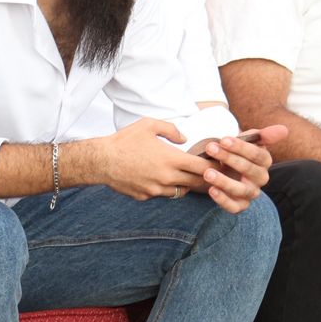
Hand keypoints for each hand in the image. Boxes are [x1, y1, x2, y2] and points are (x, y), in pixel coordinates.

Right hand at [91, 118, 211, 202]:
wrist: (101, 161)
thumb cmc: (125, 140)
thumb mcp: (149, 125)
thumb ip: (171, 130)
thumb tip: (185, 139)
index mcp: (171, 159)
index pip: (202, 168)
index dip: (213, 167)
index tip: (219, 164)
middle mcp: (166, 178)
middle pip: (196, 183)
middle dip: (205, 179)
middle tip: (210, 174)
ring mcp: (156, 190)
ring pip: (180, 191)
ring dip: (185, 184)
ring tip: (185, 176)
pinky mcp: (146, 197)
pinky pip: (162, 194)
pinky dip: (166, 188)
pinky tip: (160, 179)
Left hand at [196, 126, 285, 213]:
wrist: (226, 169)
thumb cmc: (238, 152)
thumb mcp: (249, 141)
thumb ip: (263, 135)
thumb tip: (284, 129)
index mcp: (265, 161)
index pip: (257, 154)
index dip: (241, 147)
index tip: (223, 139)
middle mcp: (261, 178)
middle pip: (248, 169)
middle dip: (229, 158)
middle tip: (210, 148)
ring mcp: (251, 193)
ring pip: (241, 189)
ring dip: (224, 181)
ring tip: (207, 173)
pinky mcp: (240, 206)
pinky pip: (234, 207)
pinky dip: (223, 200)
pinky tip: (211, 190)